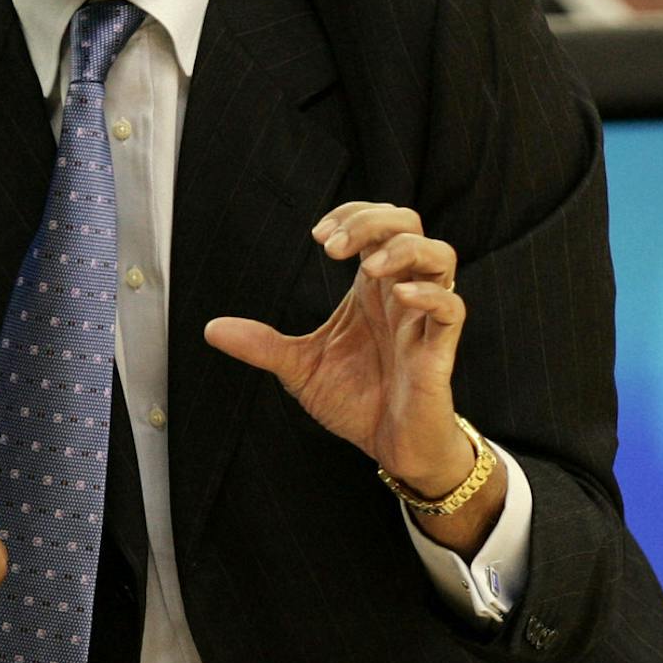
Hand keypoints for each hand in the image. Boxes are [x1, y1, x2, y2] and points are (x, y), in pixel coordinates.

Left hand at [203, 201, 473, 494]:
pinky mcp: (440, 348)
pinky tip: (399, 296)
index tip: (318, 236)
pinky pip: (451, 307)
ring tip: (368, 268)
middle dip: (371, 221)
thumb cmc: (358, 402)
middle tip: (333, 247)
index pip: (377, 224)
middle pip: (408, 225)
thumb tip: (212, 328)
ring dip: (403, 249)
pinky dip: (429, 294)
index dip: (351, 215)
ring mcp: (423, 318)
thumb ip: (262, 345)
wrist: (391, 447)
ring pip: (440, 256)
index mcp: (371, 289)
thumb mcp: (300, 369)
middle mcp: (401, 294)